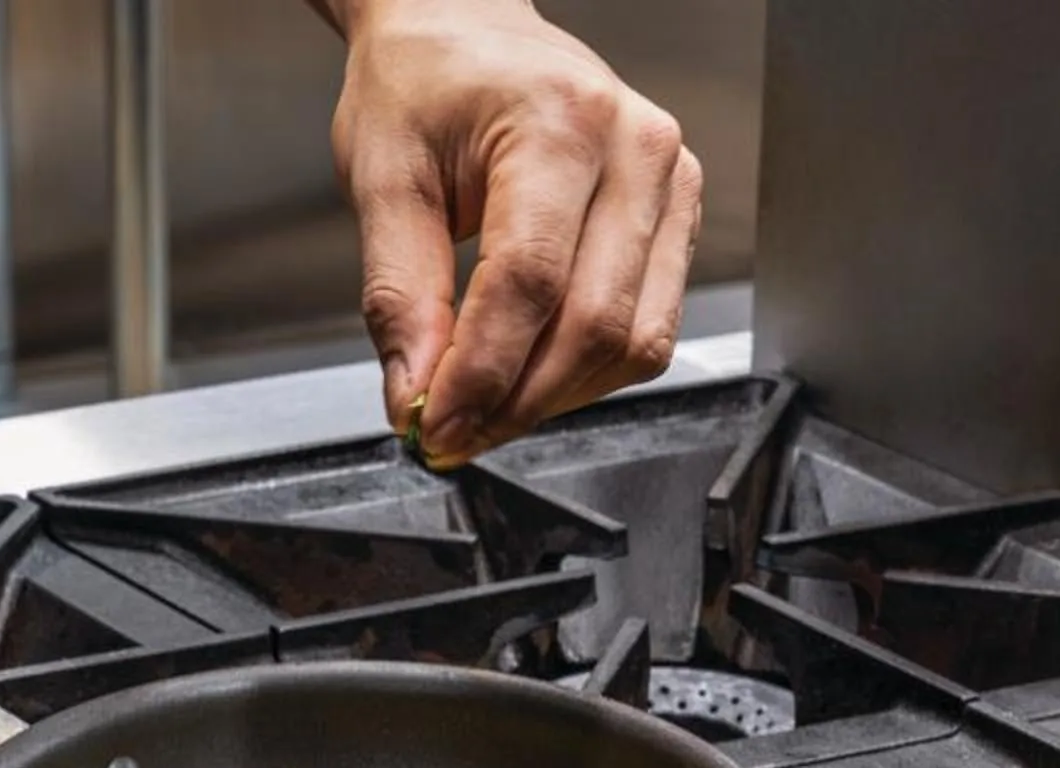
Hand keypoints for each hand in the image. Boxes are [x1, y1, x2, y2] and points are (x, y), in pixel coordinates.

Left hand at [327, 0, 701, 464]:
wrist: (466, 31)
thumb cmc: (424, 85)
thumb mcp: (382, 178)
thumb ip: (399, 294)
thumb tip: (416, 394)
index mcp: (560, 122)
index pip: (529, 283)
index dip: (480, 374)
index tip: (429, 427)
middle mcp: (636, 149)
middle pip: (594, 323)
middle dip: (514, 402)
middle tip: (447, 436)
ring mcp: (671, 181)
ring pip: (635, 340)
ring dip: (553, 400)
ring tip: (480, 412)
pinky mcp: (677, 215)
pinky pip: (648, 325)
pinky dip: (584, 371)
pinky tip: (525, 376)